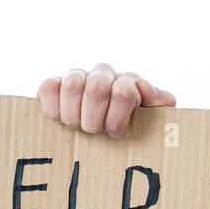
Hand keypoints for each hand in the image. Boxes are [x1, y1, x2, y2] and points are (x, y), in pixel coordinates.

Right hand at [37, 64, 176, 138]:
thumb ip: (161, 102)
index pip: (124, 91)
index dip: (116, 118)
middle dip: (94, 118)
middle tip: (94, 132)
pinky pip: (48, 86)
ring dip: (74, 114)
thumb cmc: (130, 125)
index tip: (115, 133)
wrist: (106, 128)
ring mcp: (79, 76)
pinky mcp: (55, 83)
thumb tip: (143, 87)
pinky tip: (60, 119)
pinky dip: (53, 107)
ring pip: (72, 85)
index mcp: (128, 81)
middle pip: (97, 88)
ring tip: (77, 127)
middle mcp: (104, 74)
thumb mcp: (153, 117)